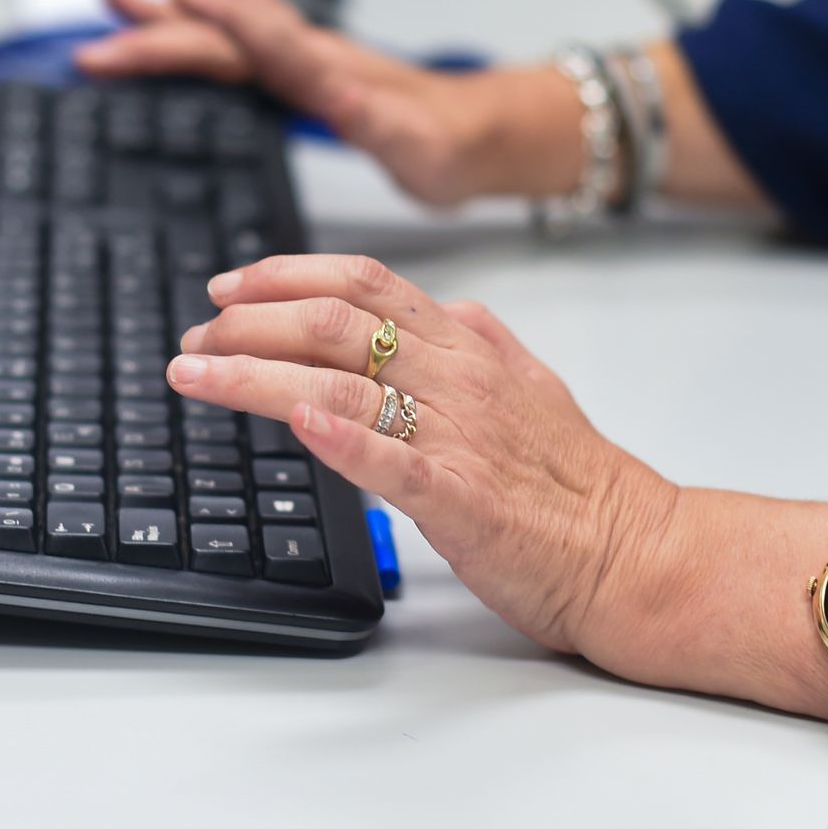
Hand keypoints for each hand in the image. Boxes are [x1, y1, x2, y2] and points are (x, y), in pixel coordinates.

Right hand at [76, 0, 576, 206]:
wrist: (485, 136)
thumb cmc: (450, 146)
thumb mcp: (416, 146)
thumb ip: (376, 118)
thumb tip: (338, 89)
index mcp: (325, 74)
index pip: (252, 44)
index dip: (203, 28)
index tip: (150, 15)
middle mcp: (311, 57)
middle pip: (223, 36)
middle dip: (160, 30)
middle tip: (97, 28)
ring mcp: (309, 59)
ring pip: (230, 26)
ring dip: (173, 10)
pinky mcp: (311, 71)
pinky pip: (250, 30)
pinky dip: (218, 5)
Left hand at [167, 253, 678, 654]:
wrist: (633, 553)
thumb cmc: (578, 484)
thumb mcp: (534, 385)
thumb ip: (486, 343)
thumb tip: (450, 308)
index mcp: (470, 347)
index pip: (364, 284)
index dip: (286, 275)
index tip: (228, 287)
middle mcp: (459, 379)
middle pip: (335, 324)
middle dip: (247, 324)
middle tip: (194, 338)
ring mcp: (459, 437)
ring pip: (341, 383)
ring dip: (255, 375)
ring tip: (197, 376)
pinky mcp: (461, 500)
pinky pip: (392, 461)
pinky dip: (339, 438)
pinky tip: (295, 424)